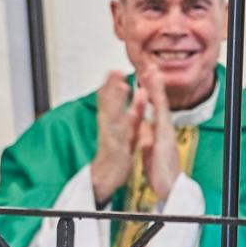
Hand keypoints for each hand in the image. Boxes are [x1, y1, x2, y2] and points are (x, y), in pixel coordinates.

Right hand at [92, 71, 145, 203]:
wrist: (106, 177)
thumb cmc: (117, 151)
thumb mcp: (126, 128)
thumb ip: (133, 111)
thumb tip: (139, 93)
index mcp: (110, 120)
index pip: (109, 98)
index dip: (111, 84)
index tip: (115, 69)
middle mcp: (108, 126)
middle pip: (108, 103)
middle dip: (112, 86)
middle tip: (115, 70)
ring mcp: (112, 137)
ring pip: (113, 115)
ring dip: (117, 101)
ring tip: (122, 86)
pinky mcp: (117, 149)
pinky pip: (122, 135)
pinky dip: (126, 124)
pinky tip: (130, 114)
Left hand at [136, 67, 180, 202]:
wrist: (169, 185)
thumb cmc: (160, 170)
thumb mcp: (151, 149)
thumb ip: (148, 138)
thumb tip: (144, 131)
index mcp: (159, 129)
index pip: (154, 105)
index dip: (150, 89)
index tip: (145, 75)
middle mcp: (164, 126)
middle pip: (159, 99)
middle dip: (154, 81)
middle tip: (150, 64)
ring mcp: (166, 129)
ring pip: (161, 102)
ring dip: (157, 85)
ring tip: (153, 69)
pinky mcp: (165, 134)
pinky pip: (161, 113)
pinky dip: (158, 100)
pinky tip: (154, 89)